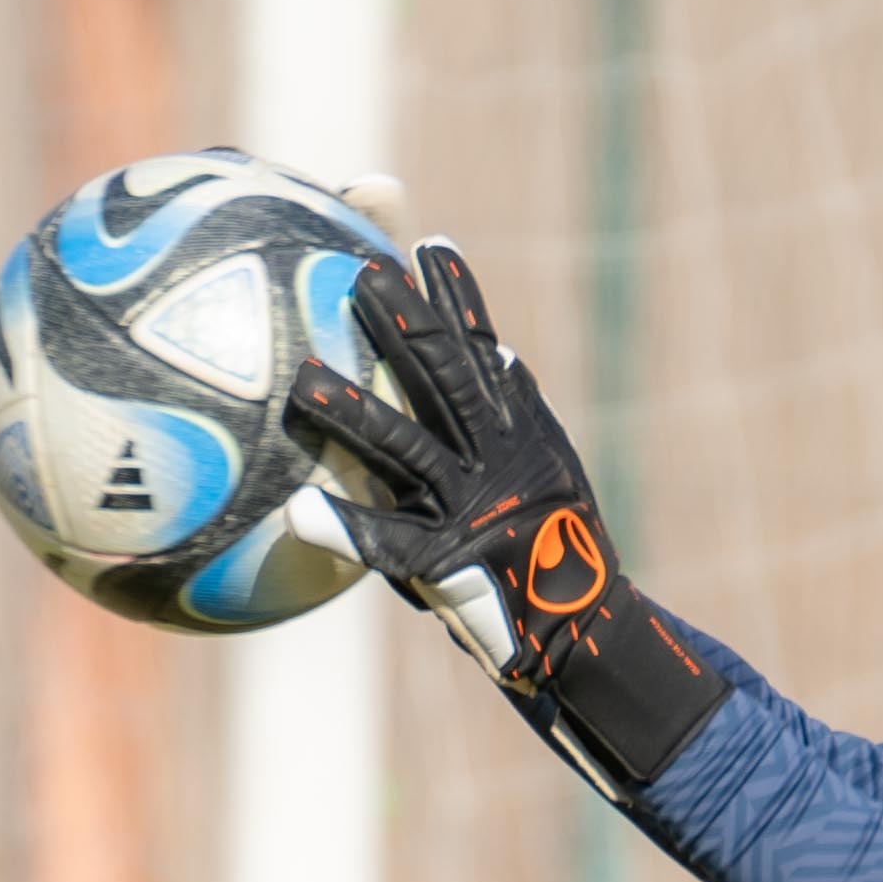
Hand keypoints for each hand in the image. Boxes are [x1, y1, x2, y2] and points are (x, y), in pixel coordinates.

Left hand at [280, 239, 730, 801]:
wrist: (583, 635)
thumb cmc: (554, 560)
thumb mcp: (552, 477)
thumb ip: (521, 420)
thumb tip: (500, 352)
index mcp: (521, 439)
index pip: (485, 353)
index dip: (460, 299)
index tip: (432, 245)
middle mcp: (497, 464)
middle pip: (445, 380)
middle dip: (405, 322)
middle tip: (363, 273)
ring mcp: (471, 511)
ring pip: (406, 448)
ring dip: (354, 411)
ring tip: (303, 378)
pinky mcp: (449, 565)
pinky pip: (387, 544)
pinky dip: (345, 526)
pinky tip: (299, 511)